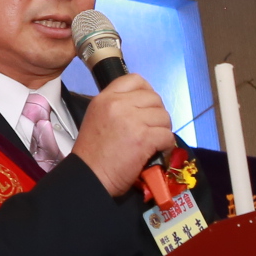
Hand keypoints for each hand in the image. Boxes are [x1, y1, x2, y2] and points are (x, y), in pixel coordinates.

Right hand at [74, 73, 177, 197]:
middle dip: (157, 114)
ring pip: (164, 116)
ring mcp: (132, 120)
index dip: (147, 91)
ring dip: (163, 129)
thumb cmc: (92, 152)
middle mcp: (118, 104)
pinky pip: (167, 135)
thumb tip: (142, 107)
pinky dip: (167, 144)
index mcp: (105, 98)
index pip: (135, 80)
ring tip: (155, 141)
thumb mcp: (97, 118)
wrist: (89, 176)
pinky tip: (158, 150)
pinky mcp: (143, 138)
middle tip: (152, 128)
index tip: (147, 106)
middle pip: (154, 98)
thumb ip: (116, 107)